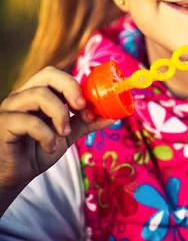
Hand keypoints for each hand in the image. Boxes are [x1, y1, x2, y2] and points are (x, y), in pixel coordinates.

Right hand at [0, 67, 114, 204]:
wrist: (13, 176)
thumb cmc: (36, 151)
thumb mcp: (67, 135)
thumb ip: (85, 123)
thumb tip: (113, 116)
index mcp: (37, 93)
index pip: (57, 75)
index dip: (77, 86)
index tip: (91, 107)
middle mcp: (22, 96)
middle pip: (48, 74)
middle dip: (71, 88)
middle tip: (81, 108)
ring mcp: (10, 108)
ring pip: (38, 95)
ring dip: (59, 115)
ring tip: (64, 134)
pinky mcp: (3, 124)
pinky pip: (27, 121)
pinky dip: (46, 134)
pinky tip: (50, 147)